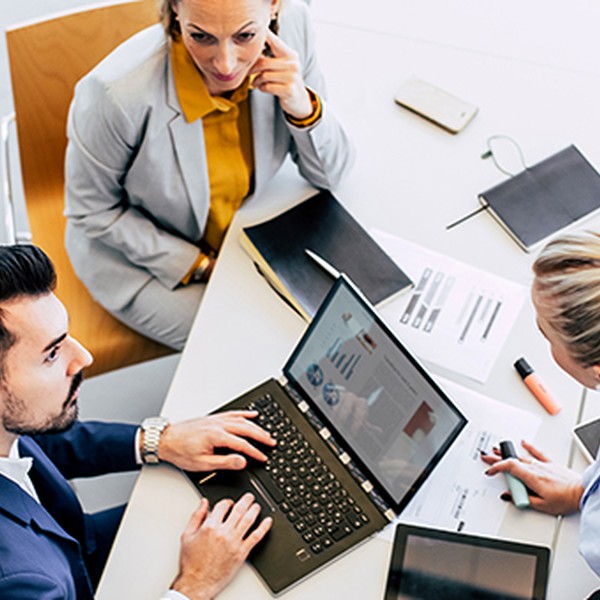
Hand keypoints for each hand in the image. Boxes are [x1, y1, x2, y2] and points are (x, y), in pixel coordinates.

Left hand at [157, 411, 275, 471]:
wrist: (166, 440)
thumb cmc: (180, 452)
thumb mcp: (202, 464)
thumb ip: (224, 462)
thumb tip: (242, 461)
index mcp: (216, 436)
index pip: (242, 444)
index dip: (255, 452)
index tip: (263, 457)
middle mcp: (218, 425)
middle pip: (246, 429)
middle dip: (261, 436)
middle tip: (272, 442)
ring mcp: (216, 419)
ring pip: (242, 420)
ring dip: (256, 426)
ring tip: (266, 433)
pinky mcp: (213, 418)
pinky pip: (233, 413)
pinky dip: (245, 413)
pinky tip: (253, 414)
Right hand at [171, 493, 271, 599]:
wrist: (197, 583)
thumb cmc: (191, 562)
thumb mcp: (187, 535)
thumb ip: (196, 516)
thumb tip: (203, 502)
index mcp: (210, 527)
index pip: (223, 506)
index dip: (228, 502)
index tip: (230, 503)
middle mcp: (223, 533)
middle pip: (238, 510)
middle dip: (246, 501)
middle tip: (250, 497)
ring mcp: (234, 542)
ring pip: (248, 520)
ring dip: (255, 510)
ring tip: (257, 506)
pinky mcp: (241, 553)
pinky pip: (256, 537)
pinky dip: (264, 528)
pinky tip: (267, 522)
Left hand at [250, 29, 312, 118]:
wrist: (298, 99)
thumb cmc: (285, 79)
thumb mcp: (282, 64)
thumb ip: (270, 54)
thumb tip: (249, 44)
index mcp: (290, 54)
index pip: (273, 40)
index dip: (261, 36)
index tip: (249, 34)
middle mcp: (293, 64)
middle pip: (264, 63)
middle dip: (252, 68)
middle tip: (247, 72)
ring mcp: (292, 78)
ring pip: (264, 76)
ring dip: (256, 80)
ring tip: (255, 82)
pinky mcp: (289, 90)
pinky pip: (267, 87)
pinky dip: (261, 88)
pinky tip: (262, 88)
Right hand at [482, 440, 583, 514]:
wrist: (582, 492)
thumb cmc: (565, 500)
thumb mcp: (542, 506)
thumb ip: (523, 499)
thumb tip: (509, 496)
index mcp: (531, 477)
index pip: (509, 467)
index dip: (496, 467)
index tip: (489, 471)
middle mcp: (536, 468)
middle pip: (512, 460)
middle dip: (496, 458)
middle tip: (486, 457)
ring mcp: (543, 464)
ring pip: (521, 456)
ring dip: (508, 453)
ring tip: (497, 450)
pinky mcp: (551, 463)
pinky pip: (537, 452)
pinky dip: (529, 447)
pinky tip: (523, 442)